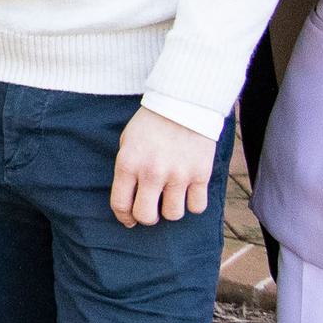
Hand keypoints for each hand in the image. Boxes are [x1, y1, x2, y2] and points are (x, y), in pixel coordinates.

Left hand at [110, 107, 216, 226]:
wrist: (184, 103)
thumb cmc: (151, 123)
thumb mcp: (128, 142)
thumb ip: (127, 170)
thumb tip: (128, 200)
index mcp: (129, 163)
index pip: (121, 204)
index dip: (124, 217)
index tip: (129, 220)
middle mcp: (152, 172)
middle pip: (147, 216)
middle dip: (147, 217)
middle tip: (152, 209)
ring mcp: (178, 174)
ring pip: (173, 215)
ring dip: (171, 210)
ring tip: (171, 197)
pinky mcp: (201, 174)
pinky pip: (197, 206)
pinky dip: (193, 204)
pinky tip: (189, 192)